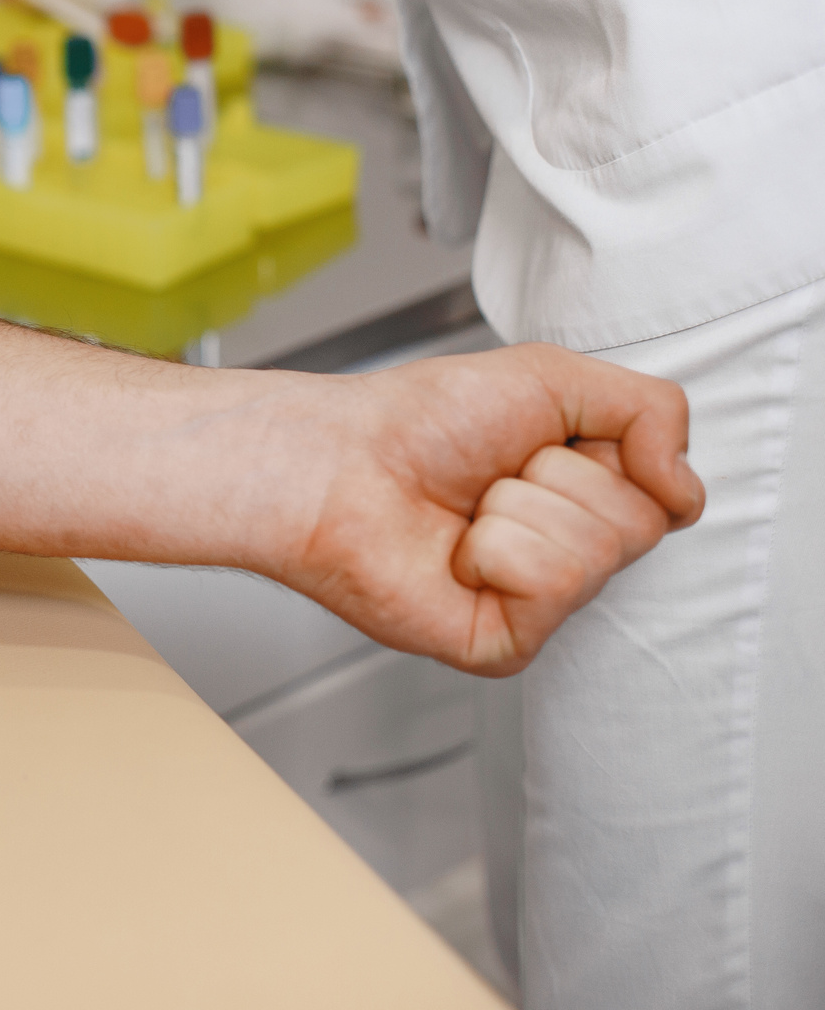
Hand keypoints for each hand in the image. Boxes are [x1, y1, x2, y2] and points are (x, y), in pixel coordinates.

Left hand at [265, 343, 702, 675]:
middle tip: (493, 474)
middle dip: (560, 476)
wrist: (332, 461)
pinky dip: (500, 549)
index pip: (669, 493)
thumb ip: (652, 410)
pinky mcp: (506, 643)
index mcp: (586, 496)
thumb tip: (686, 489)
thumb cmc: (416, 422)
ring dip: (521, 508)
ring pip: (598, 553)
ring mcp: (538, 603)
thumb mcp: (553, 376)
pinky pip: (554, 586)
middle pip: (641, 523)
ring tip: (468, 509)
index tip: (545, 439)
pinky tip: (457, 551)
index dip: (612, 451)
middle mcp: (569, 552)